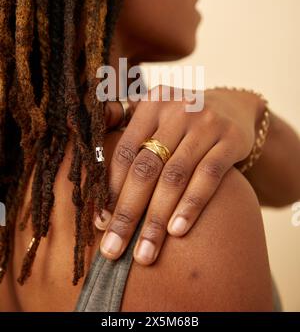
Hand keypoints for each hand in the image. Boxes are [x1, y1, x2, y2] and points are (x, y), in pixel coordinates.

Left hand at [96, 85, 263, 264]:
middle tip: (113, 250)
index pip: (124, 151)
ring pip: (175, 177)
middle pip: (146, 168)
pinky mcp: (230, 140)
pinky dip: (191, 205)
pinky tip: (176, 231)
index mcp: (152, 104)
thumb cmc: (183, 121)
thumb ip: (123, 126)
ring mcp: (206, 124)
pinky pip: (208, 177)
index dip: (109, 189)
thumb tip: (85, 153)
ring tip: (145, 252)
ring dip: (156, 219)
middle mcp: (177, 110)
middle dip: (127, 213)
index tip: (100, 224)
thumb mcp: (156, 113)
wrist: (235, 108)